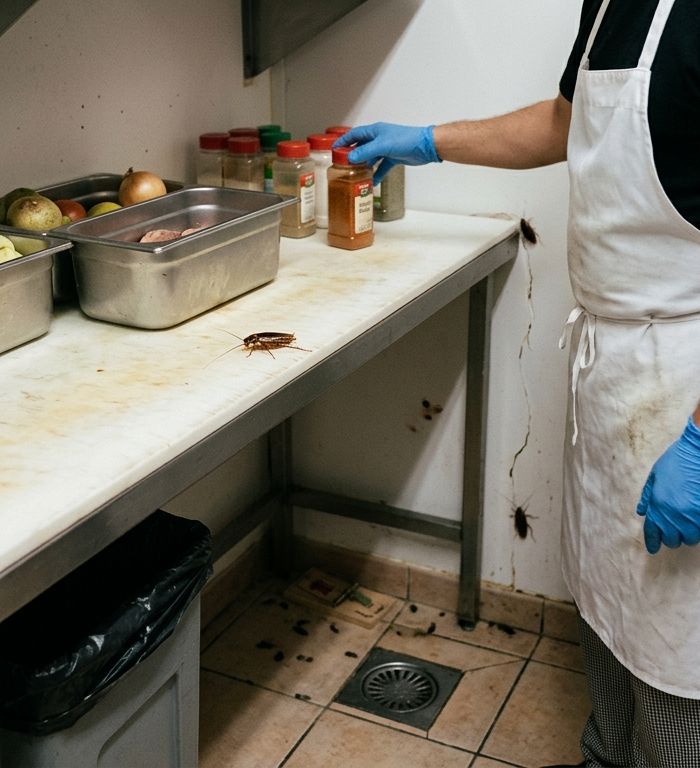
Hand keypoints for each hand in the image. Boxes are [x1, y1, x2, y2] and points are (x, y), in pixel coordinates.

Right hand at [333, 122, 440, 183]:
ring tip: (355, 174)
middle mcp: (379, 139)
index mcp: (375, 131)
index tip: (334, 149)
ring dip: (364, 165)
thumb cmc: (406, 140)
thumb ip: (366, 152)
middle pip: (362, 146)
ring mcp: (387, 149)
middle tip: (342, 164)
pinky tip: (372, 181)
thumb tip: (350, 158)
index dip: (344, 141)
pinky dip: (377, 173)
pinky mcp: (394, 158)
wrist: (425, 146)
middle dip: (352, 155)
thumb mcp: (382, 146)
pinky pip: (382, 167)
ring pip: (371, 157)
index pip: (355, 134)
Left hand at [636, 417, 699, 553]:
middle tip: (674, 529)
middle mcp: (674, 514)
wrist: (699, 451)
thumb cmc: (677, 460)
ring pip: (690, 538)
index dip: (652, 542)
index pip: (652, 532)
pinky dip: (698, 528)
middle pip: (672, 540)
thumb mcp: (656, 475)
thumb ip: (648, 496)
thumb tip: (642, 511)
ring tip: (688, 521)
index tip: (653, 549)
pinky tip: (696, 518)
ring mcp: (693, 516)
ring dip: (688, 533)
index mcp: (658, 504)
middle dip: (672, 536)